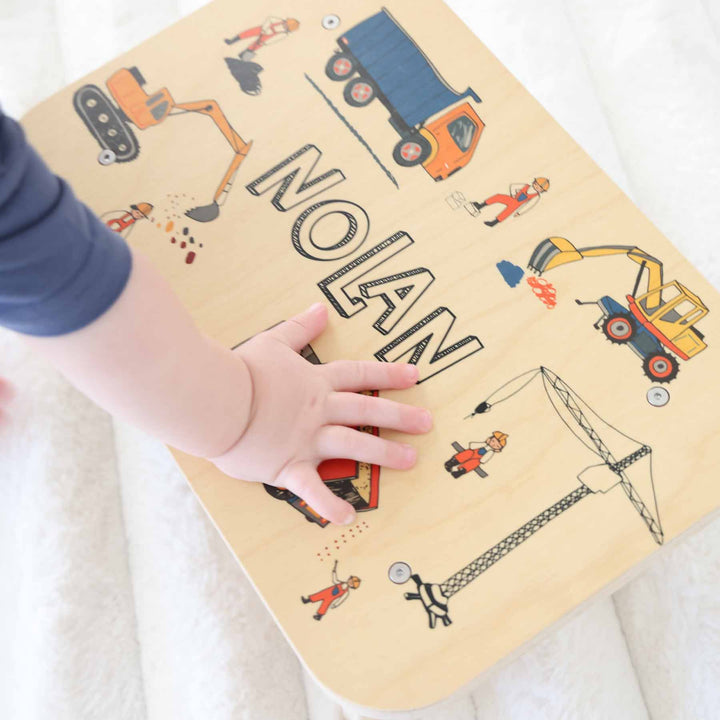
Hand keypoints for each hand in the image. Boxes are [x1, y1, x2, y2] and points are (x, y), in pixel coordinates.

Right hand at [209, 303, 431, 524]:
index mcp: (315, 383)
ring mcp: (306, 439)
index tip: (415, 375)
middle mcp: (318, 411)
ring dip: (383, 453)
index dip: (388, 373)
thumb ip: (300, 327)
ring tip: (410, 460)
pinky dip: (328, 504)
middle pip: (365, 410)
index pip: (359, 375)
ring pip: (352, 444)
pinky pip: (312, 489)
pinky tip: (348, 517)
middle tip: (427, 423)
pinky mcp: (288, 465)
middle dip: (399, 415)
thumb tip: (322, 308)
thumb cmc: (241, 370)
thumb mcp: (273, 341)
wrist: (214, 398)